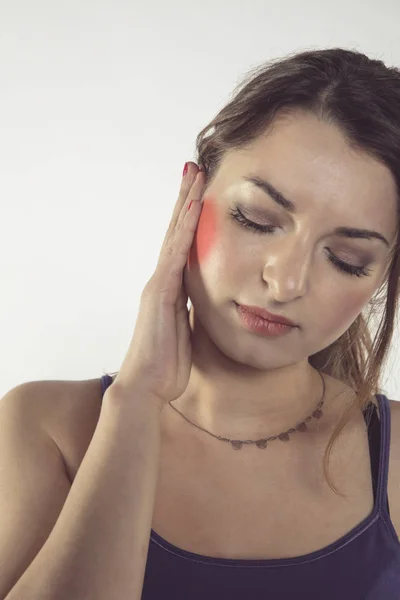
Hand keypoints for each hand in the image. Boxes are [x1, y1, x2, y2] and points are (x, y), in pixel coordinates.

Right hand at [109, 163, 204, 411]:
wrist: (146, 387)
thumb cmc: (166, 365)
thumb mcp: (187, 332)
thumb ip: (192, 311)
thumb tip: (205, 299)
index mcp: (172, 289)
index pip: (183, 246)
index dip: (191, 218)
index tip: (201, 192)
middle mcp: (163, 280)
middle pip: (176, 231)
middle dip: (186, 198)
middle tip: (195, 167)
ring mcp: (159, 284)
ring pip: (174, 235)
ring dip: (185, 203)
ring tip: (194, 173)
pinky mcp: (159, 293)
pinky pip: (175, 255)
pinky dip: (184, 230)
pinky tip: (193, 207)